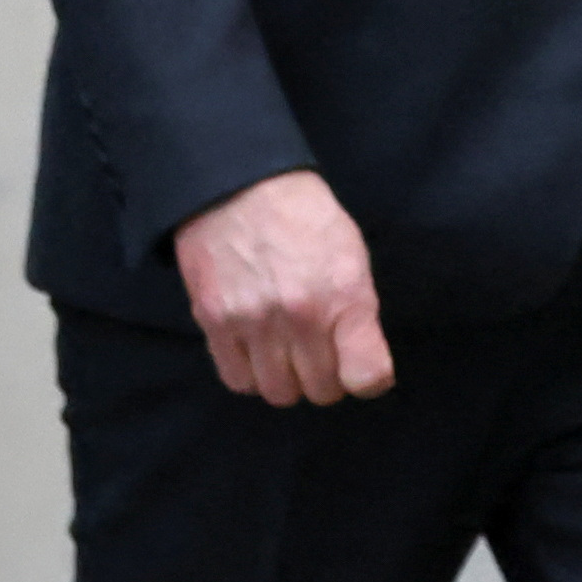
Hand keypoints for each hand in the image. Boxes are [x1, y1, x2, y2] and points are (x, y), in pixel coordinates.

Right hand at [169, 169, 393, 405]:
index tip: (360, 367)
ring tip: (285, 348)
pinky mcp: (214, 323)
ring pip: (278, 393)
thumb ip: (359, 314)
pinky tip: (256, 348)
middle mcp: (301, 315)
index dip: (367, 379)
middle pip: (321, 391)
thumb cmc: (306, 220)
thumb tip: (362, 368)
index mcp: (344, 296)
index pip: (367, 377)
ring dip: (286, 378)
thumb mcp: (352, 257)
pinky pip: (238, 380)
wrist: (241, 187)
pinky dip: (250, 373)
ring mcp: (254, 323)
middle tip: (318, 349)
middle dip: (324, 377)